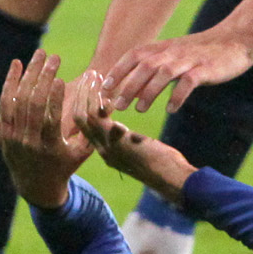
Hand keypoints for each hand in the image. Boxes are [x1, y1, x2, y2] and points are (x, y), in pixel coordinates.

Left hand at [0, 50, 91, 208]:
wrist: (36, 187)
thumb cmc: (67, 165)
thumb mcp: (83, 152)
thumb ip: (91, 129)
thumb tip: (103, 104)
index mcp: (50, 148)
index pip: (50, 119)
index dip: (55, 98)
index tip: (62, 78)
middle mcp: (28, 143)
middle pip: (32, 105)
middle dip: (43, 77)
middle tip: (54, 57)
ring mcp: (12, 138)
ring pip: (16, 101)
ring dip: (26, 75)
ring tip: (38, 55)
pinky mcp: (3, 133)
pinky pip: (4, 104)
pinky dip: (10, 83)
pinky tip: (17, 66)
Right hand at [73, 72, 197, 205]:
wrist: (172, 180)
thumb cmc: (160, 163)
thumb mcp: (136, 148)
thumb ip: (123, 138)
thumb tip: (117, 127)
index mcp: (106, 149)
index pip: (85, 124)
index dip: (84, 103)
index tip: (90, 84)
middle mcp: (103, 150)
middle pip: (80, 119)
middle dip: (82, 95)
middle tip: (89, 74)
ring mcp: (109, 149)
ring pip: (87, 119)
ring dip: (89, 96)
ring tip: (94, 76)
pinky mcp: (120, 146)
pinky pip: (103, 124)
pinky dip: (100, 106)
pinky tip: (106, 93)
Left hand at [104, 24, 252, 114]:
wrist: (236, 40)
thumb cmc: (201, 52)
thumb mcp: (175, 54)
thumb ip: (154, 67)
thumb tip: (128, 90)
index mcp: (163, 47)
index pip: (134, 55)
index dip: (117, 71)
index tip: (104, 89)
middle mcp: (173, 51)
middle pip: (145, 66)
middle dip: (128, 85)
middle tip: (116, 106)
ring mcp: (190, 59)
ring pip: (164, 73)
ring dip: (149, 91)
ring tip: (139, 109)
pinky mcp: (206, 68)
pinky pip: (189, 81)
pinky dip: (178, 95)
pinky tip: (171, 109)